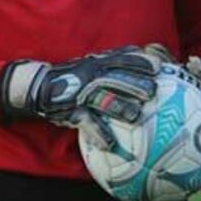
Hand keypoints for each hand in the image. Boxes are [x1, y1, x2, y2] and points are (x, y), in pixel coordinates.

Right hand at [0, 44, 171, 125]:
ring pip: (102, 100)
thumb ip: (118, 61)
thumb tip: (150, 56)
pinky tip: (110, 144)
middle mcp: (91, 77)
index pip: (122, 59)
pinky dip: (98, 133)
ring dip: (119, 107)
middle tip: (152, 91)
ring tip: (135, 116)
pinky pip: (86, 123)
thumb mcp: (95, 64)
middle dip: (134, 84)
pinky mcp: (72, 111)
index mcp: (99, 64)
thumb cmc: (78, 77)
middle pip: (115, 78)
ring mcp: (81, 94)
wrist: (42, 87)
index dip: (140, 61)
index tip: (159, 65)